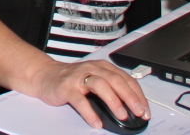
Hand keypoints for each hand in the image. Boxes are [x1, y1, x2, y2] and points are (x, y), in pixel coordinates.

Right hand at [29, 58, 146, 127]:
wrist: (44, 75)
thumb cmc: (73, 80)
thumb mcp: (95, 80)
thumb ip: (111, 90)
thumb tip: (132, 109)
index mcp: (102, 67)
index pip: (126, 79)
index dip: (138, 95)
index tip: (145, 111)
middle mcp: (92, 69)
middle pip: (115, 80)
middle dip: (129, 97)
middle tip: (138, 112)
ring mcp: (78, 77)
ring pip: (100, 85)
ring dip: (113, 101)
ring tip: (121, 115)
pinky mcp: (66, 87)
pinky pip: (80, 100)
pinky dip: (89, 112)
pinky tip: (96, 122)